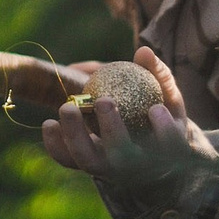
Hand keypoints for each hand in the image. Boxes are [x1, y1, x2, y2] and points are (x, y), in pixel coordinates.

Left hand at [40, 46, 214, 186]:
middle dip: (113, 130)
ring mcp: (108, 168)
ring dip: (76, 135)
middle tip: (104, 101)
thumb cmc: (156, 112)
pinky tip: (49, 123)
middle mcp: (134, 166)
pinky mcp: (85, 164)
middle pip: (123, 159)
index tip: (155, 109)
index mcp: (162, 150)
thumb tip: (143, 51)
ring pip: (89, 161)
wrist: (137, 143)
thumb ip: (157, 72)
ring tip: (68, 107)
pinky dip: (55, 144)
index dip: (164, 132)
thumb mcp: (165, 95)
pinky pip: (67, 159)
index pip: (169, 147)